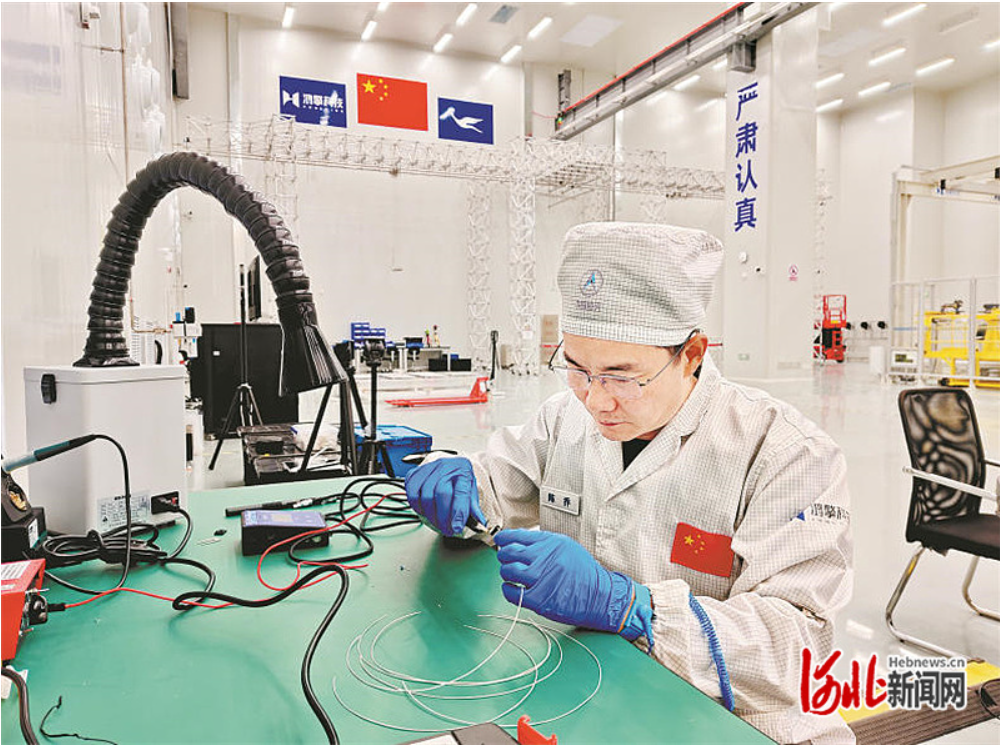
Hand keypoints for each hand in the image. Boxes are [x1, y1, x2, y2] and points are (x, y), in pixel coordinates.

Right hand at [405, 457, 485, 536]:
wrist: (448, 466)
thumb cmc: (459, 479)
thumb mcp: (471, 490)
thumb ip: (474, 507)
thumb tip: (481, 523)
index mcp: (463, 469)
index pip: (461, 492)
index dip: (458, 512)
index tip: (457, 528)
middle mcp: (445, 466)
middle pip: (441, 494)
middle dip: (443, 517)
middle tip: (447, 530)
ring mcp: (428, 468)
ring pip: (425, 496)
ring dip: (431, 516)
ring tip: (438, 523)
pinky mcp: (414, 474)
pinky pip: (412, 494)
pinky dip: (418, 507)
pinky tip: (426, 512)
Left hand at [495, 529, 652, 645]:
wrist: (600, 596)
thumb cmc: (583, 572)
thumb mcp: (566, 547)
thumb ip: (543, 543)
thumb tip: (517, 540)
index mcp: (551, 543)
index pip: (517, 536)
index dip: (504, 539)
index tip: (500, 541)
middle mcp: (545, 558)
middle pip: (509, 553)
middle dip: (504, 556)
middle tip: (506, 559)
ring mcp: (541, 579)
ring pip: (508, 571)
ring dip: (506, 572)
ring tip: (511, 574)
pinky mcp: (539, 599)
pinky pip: (512, 592)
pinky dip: (508, 589)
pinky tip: (512, 587)